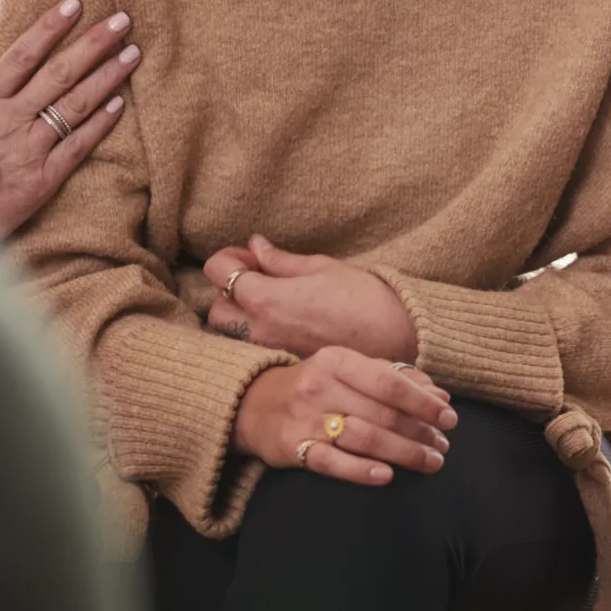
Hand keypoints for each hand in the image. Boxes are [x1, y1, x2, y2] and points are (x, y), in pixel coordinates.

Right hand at [0, 0, 136, 236]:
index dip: (49, 27)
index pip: (22, 55)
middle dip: (93, 43)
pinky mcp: (42, 180)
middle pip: (58, 73)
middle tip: (122, 20)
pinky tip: (120, 103)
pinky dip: (101, 123)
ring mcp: (26, 149)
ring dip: (107, 76)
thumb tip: (28, 66)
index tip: (75, 2)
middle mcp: (6, 120)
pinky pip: (78, 145)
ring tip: (132, 54)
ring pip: (75, 104)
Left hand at [202, 236, 419, 363]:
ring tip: (269, 303)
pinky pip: (251, 348)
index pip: (218, 271)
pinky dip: (255, 334)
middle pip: (216, 307)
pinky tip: (282, 323)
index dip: (230, 258)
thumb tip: (256, 245)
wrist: (394, 340)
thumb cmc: (363, 298)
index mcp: (266, 298)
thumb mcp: (322, 268)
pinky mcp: (282, 364)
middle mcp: (259, 329)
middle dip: (230, 290)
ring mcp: (269, 351)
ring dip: (239, 315)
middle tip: (259, 279)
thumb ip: (281, 260)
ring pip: (230, 333)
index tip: (252, 257)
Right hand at [233, 347, 458, 486]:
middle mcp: (321, 386)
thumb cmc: (316, 386)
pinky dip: (361, 470)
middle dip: (419, 431)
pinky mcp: (292, 447)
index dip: (424, 402)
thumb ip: (394, 378)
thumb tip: (440, 395)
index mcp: (338, 360)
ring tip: (430, 462)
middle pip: (382, 413)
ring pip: (363, 437)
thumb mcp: (349, 370)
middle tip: (443, 446)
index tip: (450, 417)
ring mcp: (305, 418)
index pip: (390, 382)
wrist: (254, 405)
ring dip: (403, 452)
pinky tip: (387, 476)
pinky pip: (331, 462)